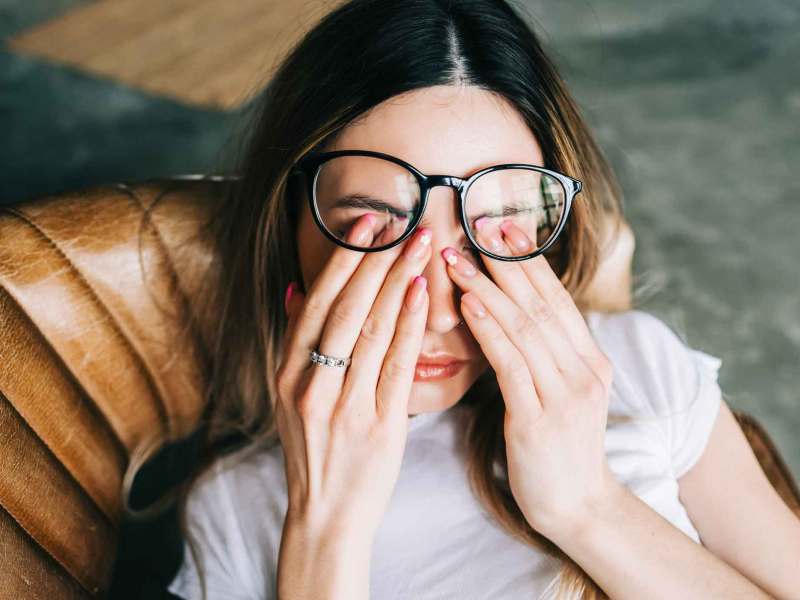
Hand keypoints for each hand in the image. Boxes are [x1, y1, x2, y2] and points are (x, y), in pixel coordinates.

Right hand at [275, 215, 430, 544]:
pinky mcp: (378, 424)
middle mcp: (310, 384)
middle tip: (402, 220)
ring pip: (371, 329)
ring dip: (397, 280)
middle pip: (345, 308)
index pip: (316, 302)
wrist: (326, 514)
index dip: (343, 259)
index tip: (366, 222)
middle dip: (375, 259)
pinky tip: (421, 293)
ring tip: (420, 244)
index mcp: (287, 373)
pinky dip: (408, 325)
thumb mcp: (290, 395)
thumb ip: (294, 342)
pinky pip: (395, 365)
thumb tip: (295, 288)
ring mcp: (343, 405)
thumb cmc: (315, 450)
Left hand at [441, 218, 622, 539]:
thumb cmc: (557, 447)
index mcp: (590, 360)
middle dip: (506, 261)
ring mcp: (566, 394)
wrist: (576, 506)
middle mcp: (584, 370)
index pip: (556, 298)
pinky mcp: (540, 419)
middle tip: (476, 224)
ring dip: (487, 288)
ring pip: (524, 327)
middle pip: (541, 303)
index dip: (529, 261)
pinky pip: (511, 364)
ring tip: (457, 258)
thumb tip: (513, 313)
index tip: (502, 227)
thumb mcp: (560, 393)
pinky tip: (468, 305)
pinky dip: (489, 330)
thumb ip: (545, 354)